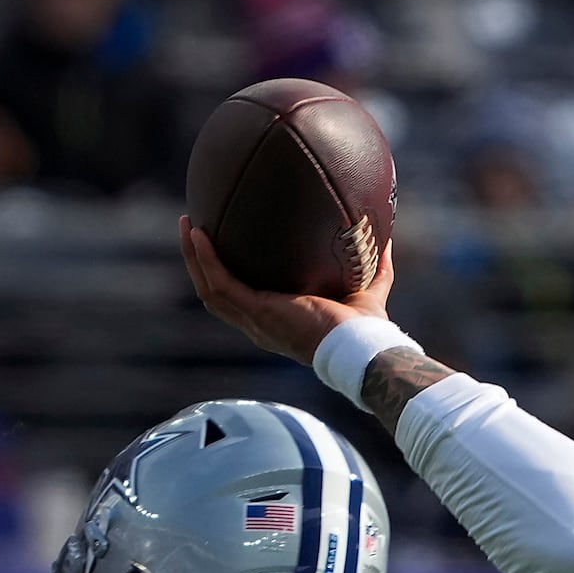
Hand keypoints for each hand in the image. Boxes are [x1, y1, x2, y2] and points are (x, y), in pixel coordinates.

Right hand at [177, 218, 395, 365]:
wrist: (363, 347)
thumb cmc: (367, 329)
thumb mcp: (368, 290)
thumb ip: (375, 268)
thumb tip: (386, 240)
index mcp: (278, 322)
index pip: (244, 299)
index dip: (229, 275)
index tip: (224, 247)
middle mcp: (260, 325)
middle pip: (217, 292)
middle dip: (201, 262)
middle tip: (193, 229)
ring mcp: (255, 321)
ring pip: (209, 287)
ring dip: (194, 257)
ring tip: (187, 225)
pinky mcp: (257, 312)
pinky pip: (219, 283)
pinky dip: (205, 259)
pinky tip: (197, 234)